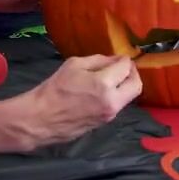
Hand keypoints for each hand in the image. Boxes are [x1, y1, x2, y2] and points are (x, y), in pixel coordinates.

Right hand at [18, 55, 141, 147]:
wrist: (42, 119)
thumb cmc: (55, 88)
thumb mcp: (74, 65)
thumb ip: (99, 61)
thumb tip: (115, 61)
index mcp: (104, 84)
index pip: (126, 67)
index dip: (124, 59)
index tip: (119, 57)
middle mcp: (112, 101)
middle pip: (137, 85)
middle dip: (133, 73)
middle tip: (123, 67)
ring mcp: (110, 114)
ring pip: (129, 97)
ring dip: (125, 85)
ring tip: (112, 78)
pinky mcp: (105, 122)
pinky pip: (118, 105)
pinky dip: (117, 95)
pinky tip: (103, 91)